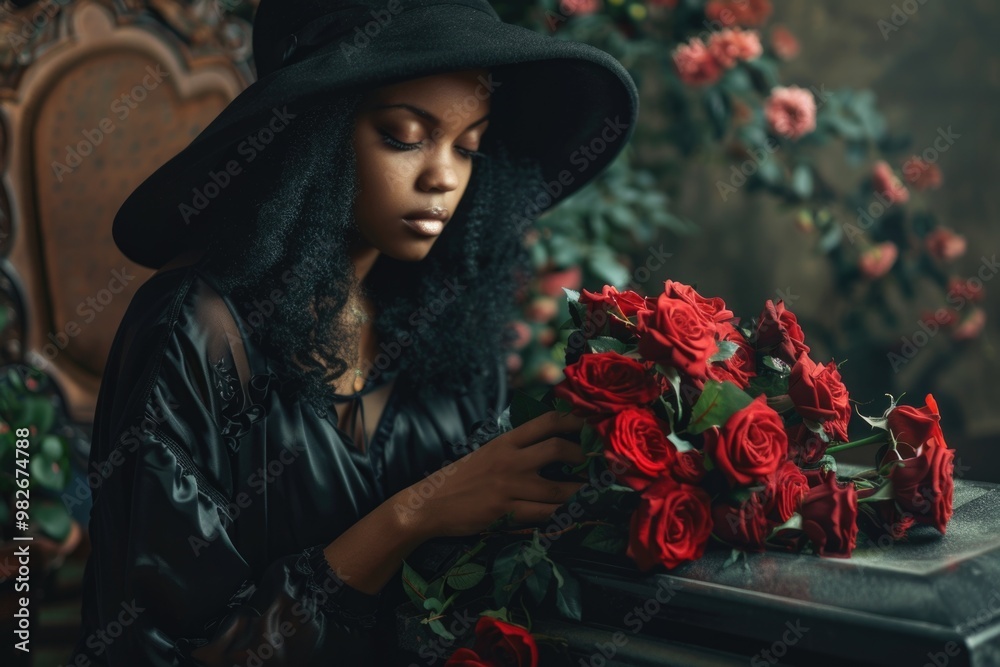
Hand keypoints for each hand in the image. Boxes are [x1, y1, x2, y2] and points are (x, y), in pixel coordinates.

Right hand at [393, 410, 587, 539]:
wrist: (428, 504)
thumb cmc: (458, 479)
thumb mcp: (486, 453)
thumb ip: (513, 449)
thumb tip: (546, 446)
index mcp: (505, 442)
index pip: (545, 422)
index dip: (573, 422)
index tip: (589, 428)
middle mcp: (510, 460)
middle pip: (557, 449)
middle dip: (583, 456)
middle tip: (596, 464)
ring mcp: (509, 487)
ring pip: (558, 489)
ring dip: (581, 493)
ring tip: (594, 494)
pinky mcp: (506, 512)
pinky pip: (544, 515)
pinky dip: (563, 516)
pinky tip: (574, 516)